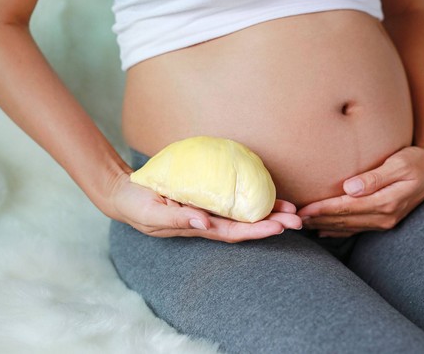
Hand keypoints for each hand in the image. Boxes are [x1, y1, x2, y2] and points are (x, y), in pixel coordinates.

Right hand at [109, 174, 301, 242]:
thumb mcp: (152, 214)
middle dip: (272, 223)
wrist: (125, 192)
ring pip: (243, 212)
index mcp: (197, 228)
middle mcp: (207, 220)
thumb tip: (204, 223)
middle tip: (298, 219)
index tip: (279, 227)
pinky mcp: (205, 193)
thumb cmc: (136, 206)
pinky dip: (250, 195)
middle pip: (245, 225)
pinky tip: (265, 190)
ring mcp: (208, 208)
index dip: (256, 232)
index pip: (233, 233)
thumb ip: (176, 219)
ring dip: (268, 211)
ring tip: (292, 208)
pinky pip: (232, 197)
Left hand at [298, 146, 423, 237]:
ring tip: (302, 224)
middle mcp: (385, 216)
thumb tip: (350, 188)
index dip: (322, 209)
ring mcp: (385, 221)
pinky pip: (356, 229)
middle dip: (318, 219)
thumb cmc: (416, 159)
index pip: (346, 208)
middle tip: (292, 219)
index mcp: (387, 202)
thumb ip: (374, 177)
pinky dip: (338, 231)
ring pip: (348, 227)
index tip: (303, 209)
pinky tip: (323, 231)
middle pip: (344, 220)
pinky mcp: (384, 220)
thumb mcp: (399, 163)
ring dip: (324, 225)